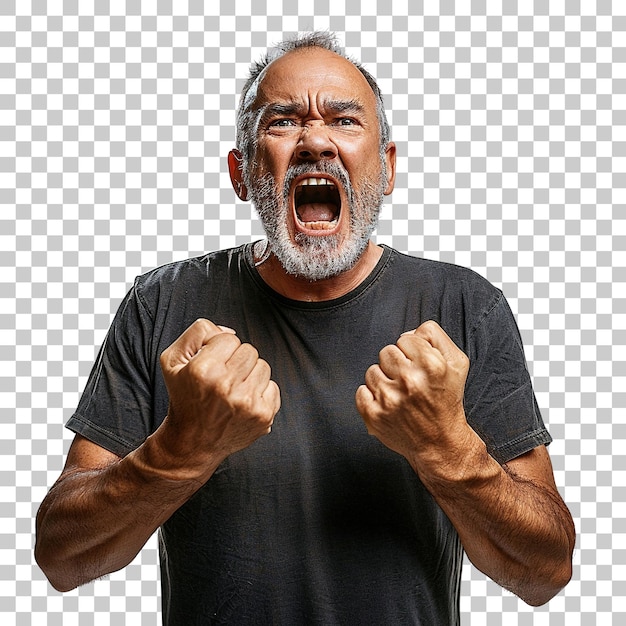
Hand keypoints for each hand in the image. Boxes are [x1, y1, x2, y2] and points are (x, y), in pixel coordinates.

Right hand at [157, 319, 280, 478]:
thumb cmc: (183, 397)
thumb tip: (230, 331)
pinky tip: (242, 402)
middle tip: (222, 377)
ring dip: (249, 375)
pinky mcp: (263, 416)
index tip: (211, 364)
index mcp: (204, 370)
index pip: (230, 338)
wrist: (192, 443)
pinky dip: (260, 392)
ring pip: (263, 366)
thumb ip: (198, 332)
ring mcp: (247, 403)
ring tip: (232, 390)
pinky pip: (273, 386)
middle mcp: (226, 386)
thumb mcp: (172, 360)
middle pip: (249, 350)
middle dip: (236, 359)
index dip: (219, 348)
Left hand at [355, 320, 470, 472]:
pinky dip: (371, 397)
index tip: (420, 367)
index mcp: (431, 365)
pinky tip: (388, 404)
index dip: (413, 352)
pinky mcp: (374, 415)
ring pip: (372, 370)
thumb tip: (407, 333)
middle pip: (387, 351)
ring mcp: (389, 399)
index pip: (406, 338)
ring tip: (400, 394)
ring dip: (384, 380)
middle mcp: (409, 381)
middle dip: (397, 364)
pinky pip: (361, 391)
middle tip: (410, 382)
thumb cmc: (447, 400)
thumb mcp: (456, 362)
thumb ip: (434, 336)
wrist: (440, 442)